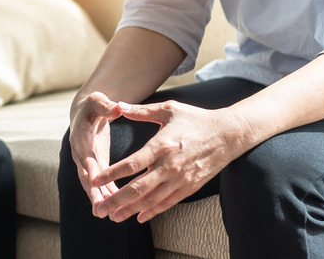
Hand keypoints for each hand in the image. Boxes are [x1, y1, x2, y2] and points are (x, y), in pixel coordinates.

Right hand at [68, 91, 125, 213]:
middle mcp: (80, 152)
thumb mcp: (98, 100)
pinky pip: (101, 183)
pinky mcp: (96, 166)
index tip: (95, 178)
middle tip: (99, 207)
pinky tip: (117, 206)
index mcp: (79, 136)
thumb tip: (118, 108)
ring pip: (92, 184)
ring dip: (100, 198)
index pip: (84, 152)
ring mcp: (87, 162)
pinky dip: (108, 194)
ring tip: (107, 214)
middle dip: (92, 191)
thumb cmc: (93, 105)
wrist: (86, 113)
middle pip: (85, 174)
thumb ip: (106, 105)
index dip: (89, 165)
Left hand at [92, 101, 251, 223]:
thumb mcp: (168, 110)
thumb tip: (118, 105)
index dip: (111, 174)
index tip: (94, 179)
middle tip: (100, 209)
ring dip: (130, 210)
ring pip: (151, 199)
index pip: (131, 164)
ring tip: (114, 217)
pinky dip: (153, 211)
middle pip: (138, 188)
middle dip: (116, 200)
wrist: (228, 134)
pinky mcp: (190, 187)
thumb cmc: (195, 119)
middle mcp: (169, 166)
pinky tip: (139, 216)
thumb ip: (141, 111)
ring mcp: (180, 179)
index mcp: (161, 145)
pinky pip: (168, 202)